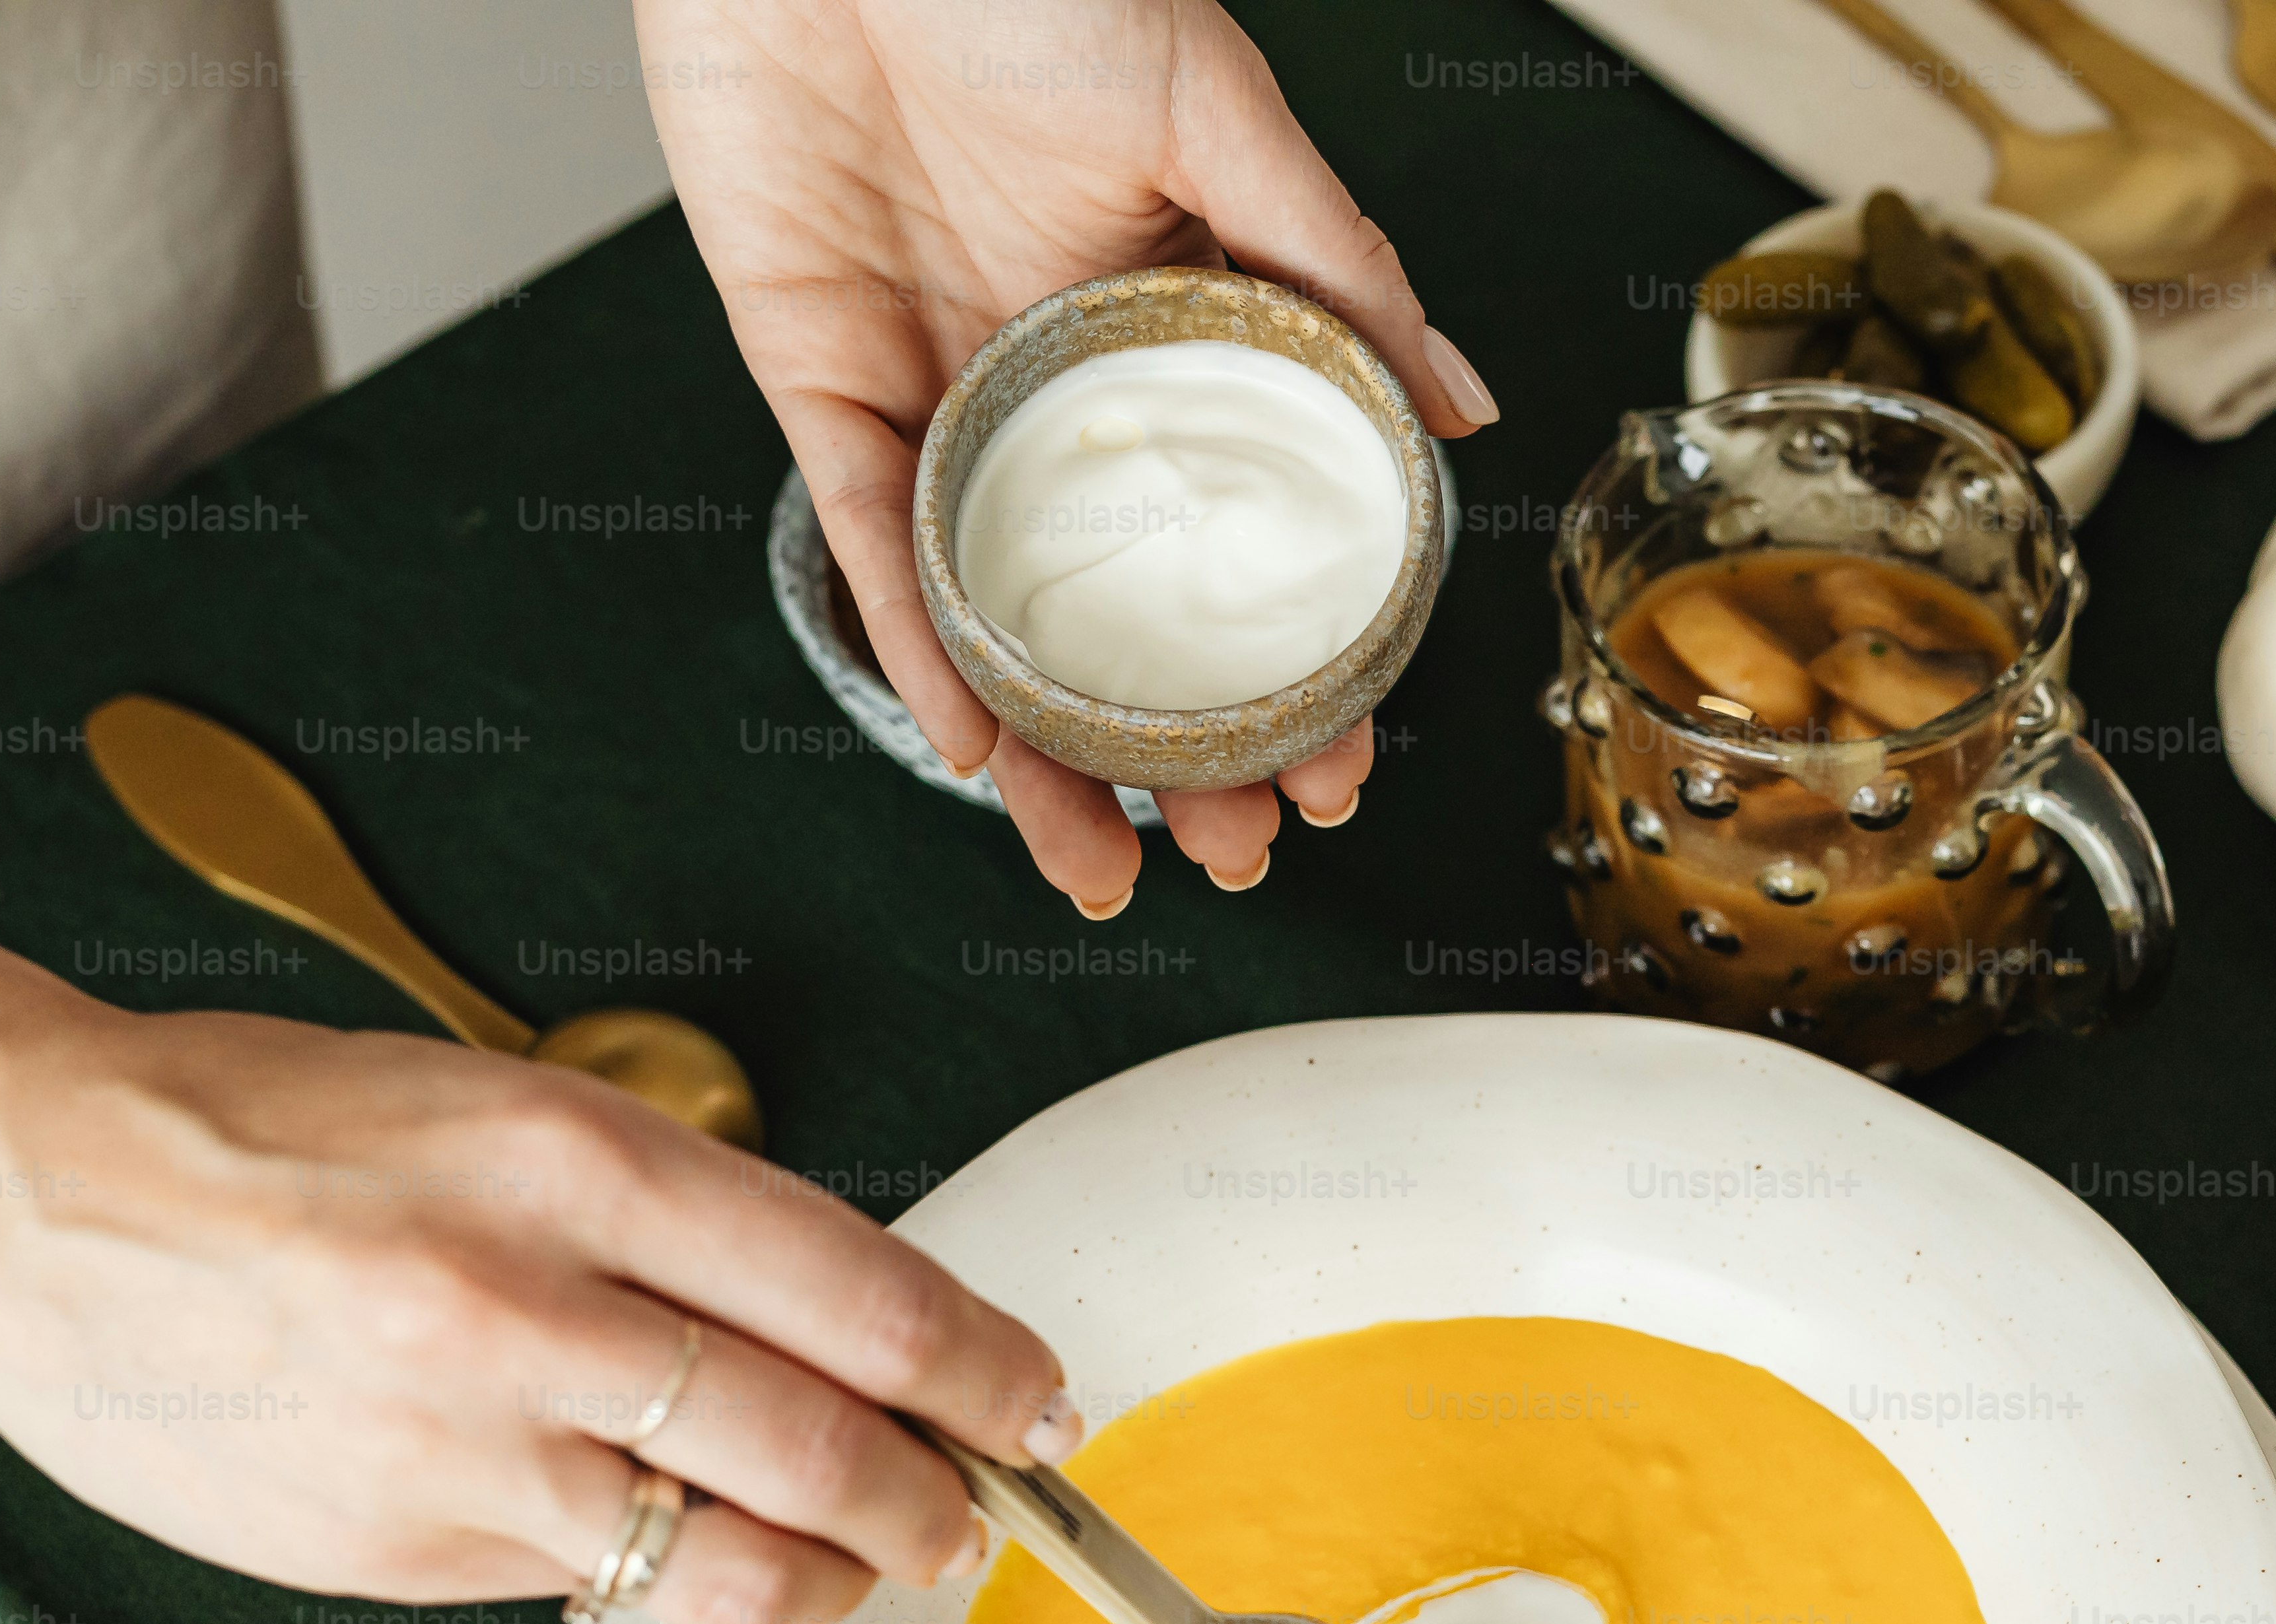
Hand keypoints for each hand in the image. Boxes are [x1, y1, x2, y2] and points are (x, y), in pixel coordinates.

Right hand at [0, 937, 1079, 1623]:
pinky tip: (691, 1559)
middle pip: (827, 1443)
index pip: (860, 1296)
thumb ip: (664, 1224)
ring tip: (872, 1559)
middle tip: (976, 1507)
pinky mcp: (404, 1547)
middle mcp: (529, 1306)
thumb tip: (828, 1334)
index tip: (1033, 1400)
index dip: (983, 1369)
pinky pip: (595, 1589)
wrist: (30, 1192)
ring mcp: (464, 1443)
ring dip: (838, 1574)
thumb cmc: (265, 1132)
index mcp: (571, 1165)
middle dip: (940, 1496)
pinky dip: (670, 1584)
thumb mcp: (496, 1112)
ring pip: (735, 1560)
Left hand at [636, 0, 1497, 913]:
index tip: (1337, 761)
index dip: (1289, 657)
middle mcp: (1051, 370)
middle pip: (1122, 603)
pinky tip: (974, 746)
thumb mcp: (1220, 108)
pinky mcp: (811, 370)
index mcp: (1161, 310)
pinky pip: (866, 538)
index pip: (1236, 529)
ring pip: (995, 605)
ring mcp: (935, 380)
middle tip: (1238, 851)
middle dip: (1179, 746)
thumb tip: (1464, 408)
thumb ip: (1336, 263)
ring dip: (1047, 746)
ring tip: (1102, 862)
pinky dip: (913, 646)